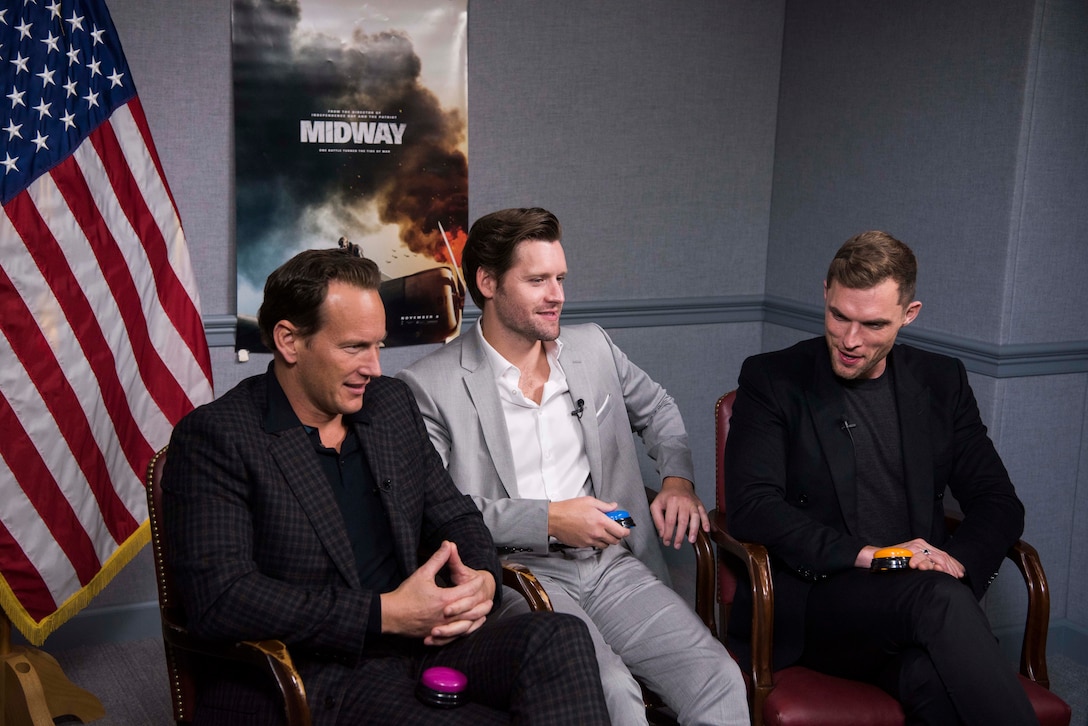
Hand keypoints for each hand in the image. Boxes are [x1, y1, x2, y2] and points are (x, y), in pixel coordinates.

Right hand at [380, 541, 494, 645]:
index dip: (476, 584)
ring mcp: (441, 627)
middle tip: (490, 598)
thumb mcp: (423, 573)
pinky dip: (465, 630)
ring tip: (484, 614)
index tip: (481, 579)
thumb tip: (448, 543)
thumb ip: (438, 559)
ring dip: (477, 618)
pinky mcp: (436, 634)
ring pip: (465, 625)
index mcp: (444, 598)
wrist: (391, 615)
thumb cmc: (406, 594)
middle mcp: (446, 615)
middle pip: (471, 610)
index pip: (467, 591)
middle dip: (481, 604)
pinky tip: (469, 627)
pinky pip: (455, 636)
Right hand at [548, 497, 630, 548]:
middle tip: (614, 529)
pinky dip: (597, 541)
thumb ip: (604, 506)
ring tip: (603, 531)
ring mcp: (590, 540)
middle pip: (615, 541)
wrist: (554, 519)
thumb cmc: (569, 508)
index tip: (626, 529)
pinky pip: (595, 546)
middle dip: (617, 536)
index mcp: (601, 521)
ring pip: (605, 545)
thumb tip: (614, 506)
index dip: (626, 531)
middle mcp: (597, 533)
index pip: (620, 532)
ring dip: (607, 539)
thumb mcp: (589, 501)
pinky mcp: (583, 545)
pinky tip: (592, 533)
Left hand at [650, 477, 709, 548]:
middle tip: (677, 545)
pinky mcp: (699, 504)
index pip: (669, 521)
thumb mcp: (656, 504)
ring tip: (691, 540)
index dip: (668, 533)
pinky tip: (706, 530)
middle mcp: (683, 502)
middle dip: (680, 535)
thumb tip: (662, 533)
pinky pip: (704, 513)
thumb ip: (657, 519)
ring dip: (694, 530)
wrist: (677, 483)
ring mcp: (693, 503)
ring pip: (695, 517)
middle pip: (682, 520)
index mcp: (672, 501)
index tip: (666, 542)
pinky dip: (706, 522)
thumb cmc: (666, 496)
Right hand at [855, 540, 964, 578]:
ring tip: (950, 575)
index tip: (961, 573)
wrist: (875, 558)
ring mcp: (916, 546)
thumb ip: (924, 564)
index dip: (954, 564)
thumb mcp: (912, 563)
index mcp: (922, 546)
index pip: (943, 554)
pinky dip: (933, 566)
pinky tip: (937, 570)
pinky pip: (926, 559)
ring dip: (946, 567)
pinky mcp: (911, 550)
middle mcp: (920, 544)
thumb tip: (939, 572)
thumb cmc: (892, 563)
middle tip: (958, 576)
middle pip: (943, 555)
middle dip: (953, 567)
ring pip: (937, 556)